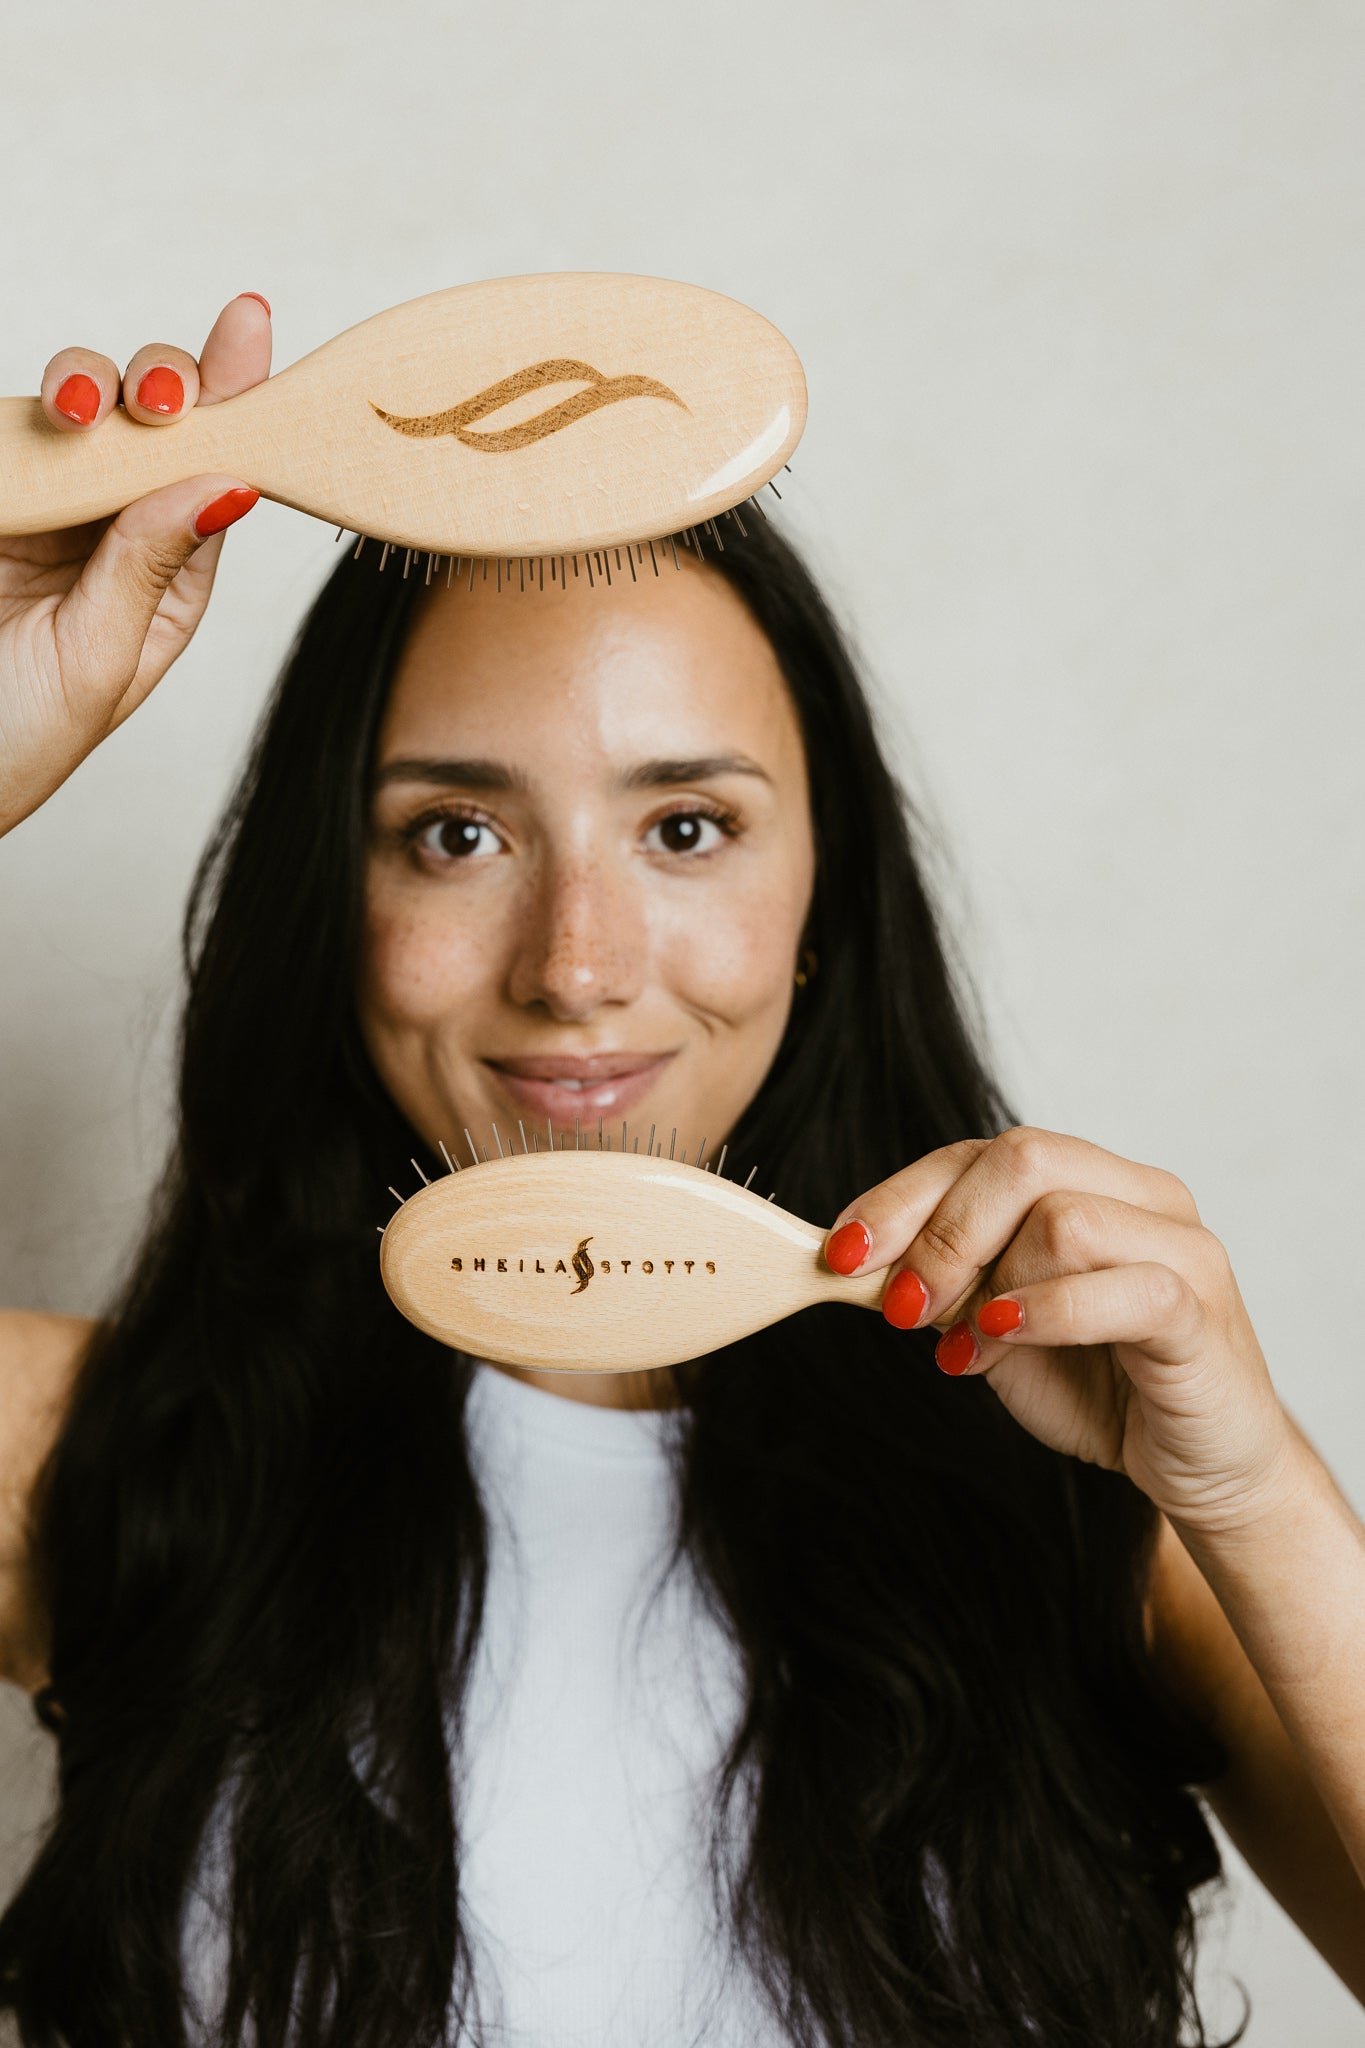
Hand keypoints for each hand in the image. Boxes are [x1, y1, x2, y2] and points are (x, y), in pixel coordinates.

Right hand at [0, 293, 271, 836]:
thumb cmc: (16, 739)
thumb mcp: (96, 660)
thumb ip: (148, 567)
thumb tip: (228, 483)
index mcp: (169, 572)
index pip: (216, 469)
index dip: (238, 396)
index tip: (248, 325)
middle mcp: (114, 523)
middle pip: (155, 417)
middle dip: (165, 382)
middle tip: (159, 397)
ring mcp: (47, 497)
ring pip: (81, 401)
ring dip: (90, 383)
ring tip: (84, 409)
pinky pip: (11, 427)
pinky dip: (24, 409)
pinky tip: (49, 418)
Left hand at [825, 1127, 1298, 1535]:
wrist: (1201, 1467)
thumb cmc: (1102, 1388)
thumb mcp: (998, 1330)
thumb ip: (947, 1287)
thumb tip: (862, 1263)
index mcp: (1094, 1182)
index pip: (983, 1154)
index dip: (901, 1196)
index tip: (841, 1252)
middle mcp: (1144, 1196)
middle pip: (1022, 1159)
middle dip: (940, 1232)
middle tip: (901, 1305)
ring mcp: (1182, 1248)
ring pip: (1063, 1218)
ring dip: (992, 1283)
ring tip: (969, 1344)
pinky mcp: (1203, 1312)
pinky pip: (1122, 1289)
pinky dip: (1047, 1312)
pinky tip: (1002, 1336)